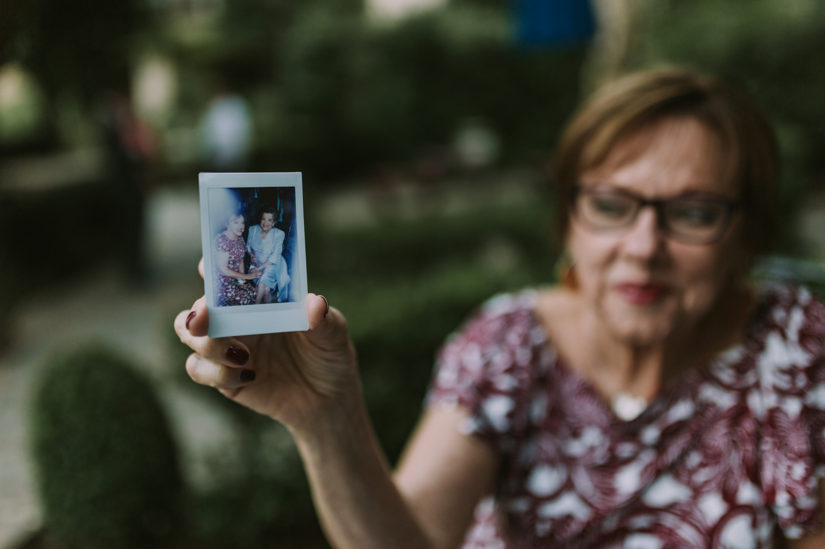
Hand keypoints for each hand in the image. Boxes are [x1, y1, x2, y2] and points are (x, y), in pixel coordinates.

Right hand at [176, 261, 357, 430]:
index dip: (212, 267)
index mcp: (259, 299)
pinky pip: (199, 369)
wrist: (328, 399)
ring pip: (189, 337)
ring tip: (242, 355)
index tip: (208, 268)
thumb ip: (323, 318)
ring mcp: (227, 348)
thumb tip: (315, 304)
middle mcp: (236, 319)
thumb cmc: (329, 354)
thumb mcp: (333, 332)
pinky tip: (249, 375)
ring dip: (206, 344)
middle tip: (203, 319)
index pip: (227, 276)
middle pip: (197, 308)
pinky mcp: (224, 378)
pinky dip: (217, 373)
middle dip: (196, 312)